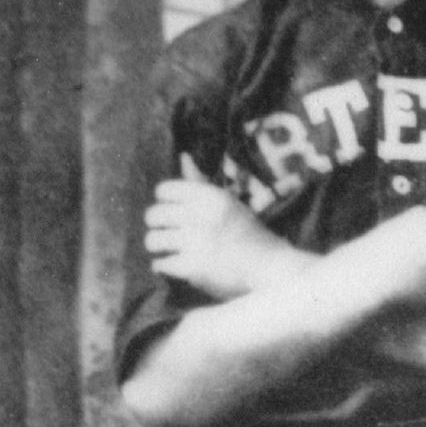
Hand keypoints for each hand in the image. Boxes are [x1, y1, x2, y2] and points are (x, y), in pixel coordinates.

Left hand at [144, 159, 300, 298]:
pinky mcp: (194, 268)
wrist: (272, 270)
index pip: (163, 191)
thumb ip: (200, 183)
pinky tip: (180, 267)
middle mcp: (202, 216)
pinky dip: (167, 267)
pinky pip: (160, 264)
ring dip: (161, 248)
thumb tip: (183, 156)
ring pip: (152, 240)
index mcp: (211, 196)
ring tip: (176, 251)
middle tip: (176, 236)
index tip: (182, 215)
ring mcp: (197, 242)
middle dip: (161, 227)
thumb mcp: (228, 204)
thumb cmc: (248, 235)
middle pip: (153, 215)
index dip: (168, 204)